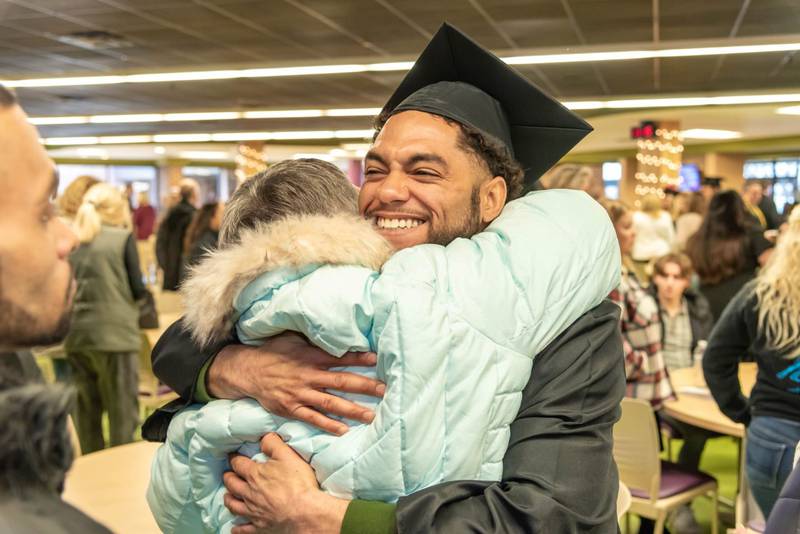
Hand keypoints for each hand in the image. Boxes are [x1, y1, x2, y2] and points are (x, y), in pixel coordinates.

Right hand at [207, 332, 383, 434]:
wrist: (247, 370)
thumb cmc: (273, 352)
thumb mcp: (293, 339)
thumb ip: (314, 339)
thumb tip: (334, 333)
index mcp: (311, 356)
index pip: (340, 357)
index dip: (359, 359)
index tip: (377, 360)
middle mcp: (308, 376)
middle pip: (342, 381)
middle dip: (365, 387)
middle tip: (384, 391)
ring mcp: (300, 394)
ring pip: (331, 403)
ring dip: (352, 409)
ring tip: (371, 415)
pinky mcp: (292, 408)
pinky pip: (313, 418)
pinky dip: (328, 424)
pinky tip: (344, 430)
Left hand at [224, 433, 348, 533]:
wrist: (304, 512)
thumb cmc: (298, 483)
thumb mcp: (288, 456)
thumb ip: (274, 444)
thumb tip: (264, 437)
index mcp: (255, 475)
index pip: (239, 464)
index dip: (234, 458)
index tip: (232, 456)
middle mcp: (249, 493)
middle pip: (232, 484)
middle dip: (228, 477)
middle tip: (227, 474)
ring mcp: (253, 511)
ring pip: (234, 505)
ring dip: (229, 499)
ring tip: (227, 496)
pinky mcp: (260, 526)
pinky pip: (244, 528)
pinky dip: (237, 529)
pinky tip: (234, 529)